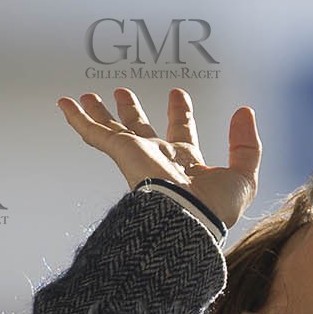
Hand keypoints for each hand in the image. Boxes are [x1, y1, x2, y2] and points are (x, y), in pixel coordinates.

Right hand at [57, 88, 260, 227]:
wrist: (190, 220)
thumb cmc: (216, 208)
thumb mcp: (244, 174)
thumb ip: (246, 144)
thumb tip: (245, 112)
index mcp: (186, 163)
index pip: (181, 132)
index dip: (179, 112)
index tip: (178, 94)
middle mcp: (160, 159)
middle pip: (141, 128)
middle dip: (131, 110)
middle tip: (122, 93)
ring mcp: (139, 156)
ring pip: (114, 129)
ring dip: (100, 113)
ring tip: (88, 96)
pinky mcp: (123, 154)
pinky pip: (97, 133)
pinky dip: (79, 118)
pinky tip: (66, 104)